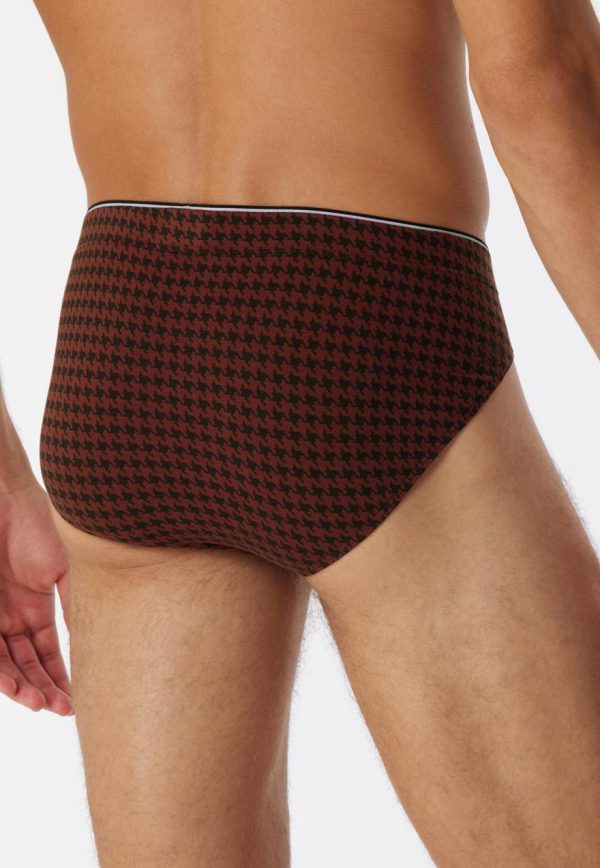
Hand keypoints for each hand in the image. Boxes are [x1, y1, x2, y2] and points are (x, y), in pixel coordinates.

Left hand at [0, 472, 72, 715]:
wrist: (6, 501)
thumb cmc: (38, 526)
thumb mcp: (64, 570)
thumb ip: (73, 605)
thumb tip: (93, 638)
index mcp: (35, 608)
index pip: (48, 653)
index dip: (61, 677)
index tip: (76, 700)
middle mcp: (12, 618)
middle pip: (27, 665)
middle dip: (43, 689)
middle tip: (61, 709)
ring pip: (6, 665)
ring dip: (23, 687)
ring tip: (41, 704)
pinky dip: (2, 674)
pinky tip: (18, 689)